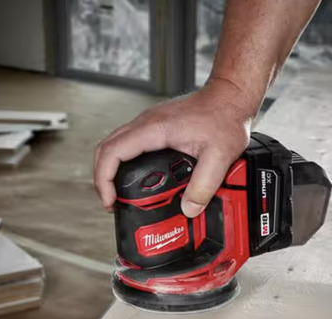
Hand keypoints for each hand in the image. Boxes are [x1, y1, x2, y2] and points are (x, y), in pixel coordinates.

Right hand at [93, 79, 255, 216]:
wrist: (230, 97)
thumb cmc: (225, 117)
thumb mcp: (220, 156)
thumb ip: (204, 185)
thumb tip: (189, 209)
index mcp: (154, 129)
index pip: (113, 152)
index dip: (104, 179)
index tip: (110, 200)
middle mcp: (146, 123)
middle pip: (106, 149)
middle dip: (102, 178)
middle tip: (112, 202)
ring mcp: (148, 123)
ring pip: (115, 145)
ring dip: (111, 169)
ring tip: (120, 194)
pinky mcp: (155, 126)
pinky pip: (129, 143)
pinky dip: (124, 162)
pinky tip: (136, 177)